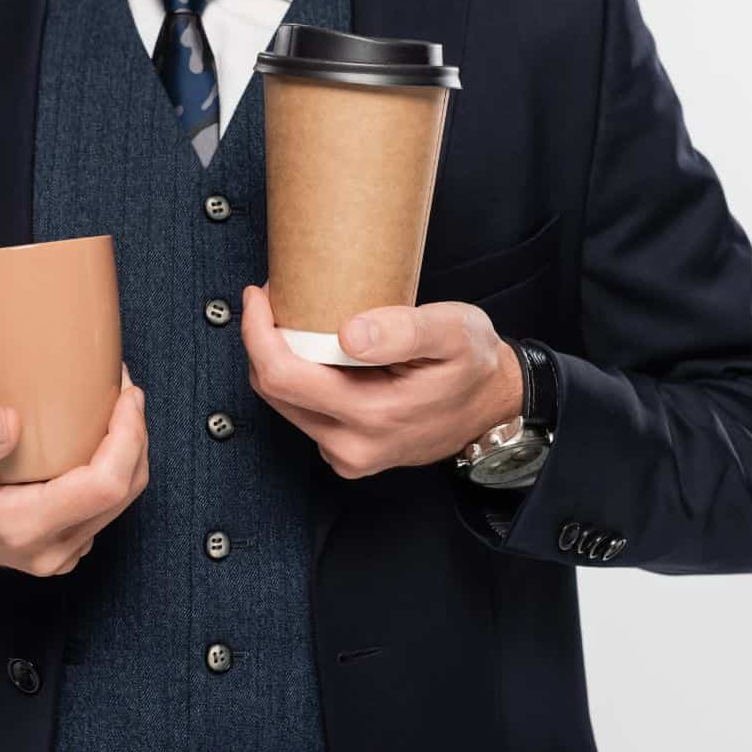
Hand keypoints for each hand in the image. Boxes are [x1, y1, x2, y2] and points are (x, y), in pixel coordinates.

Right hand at [0, 366, 148, 575]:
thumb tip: (9, 422)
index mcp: (19, 527)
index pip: (104, 486)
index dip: (128, 437)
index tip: (126, 395)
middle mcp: (47, 550)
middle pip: (124, 491)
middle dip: (135, 436)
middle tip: (123, 389)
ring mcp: (58, 553)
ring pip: (122, 500)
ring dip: (128, 451)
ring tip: (115, 405)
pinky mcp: (63, 545)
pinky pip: (106, 506)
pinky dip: (113, 468)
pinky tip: (98, 437)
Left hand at [240, 285, 522, 478]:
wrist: (495, 407)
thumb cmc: (474, 364)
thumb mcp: (453, 332)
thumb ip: (404, 332)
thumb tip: (349, 334)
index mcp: (372, 415)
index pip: (281, 375)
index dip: (257, 332)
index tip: (259, 295)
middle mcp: (352, 445)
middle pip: (272, 390)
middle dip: (262, 341)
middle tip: (278, 300)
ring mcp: (347, 456)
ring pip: (284, 404)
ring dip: (279, 360)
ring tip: (294, 320)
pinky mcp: (347, 456)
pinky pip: (303, 415)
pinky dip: (299, 382)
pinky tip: (316, 354)